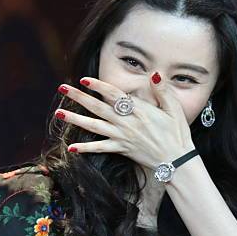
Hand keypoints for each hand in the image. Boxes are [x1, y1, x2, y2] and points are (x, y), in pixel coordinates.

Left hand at [55, 75, 195, 170]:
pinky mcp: (122, 149)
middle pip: (98, 108)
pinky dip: (86, 149)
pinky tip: (71, 147)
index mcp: (139, 110)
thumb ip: (163, 90)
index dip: (98, 86)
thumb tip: (155, 74)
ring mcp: (123, 137)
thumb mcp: (175, 109)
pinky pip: (101, 148)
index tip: (84, 80)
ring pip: (94, 127)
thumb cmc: (178, 134)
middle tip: (62, 88)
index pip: (114, 95)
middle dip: (79, 97)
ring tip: (59, 113)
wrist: (177, 161)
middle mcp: (127, 123)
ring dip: (75, 120)